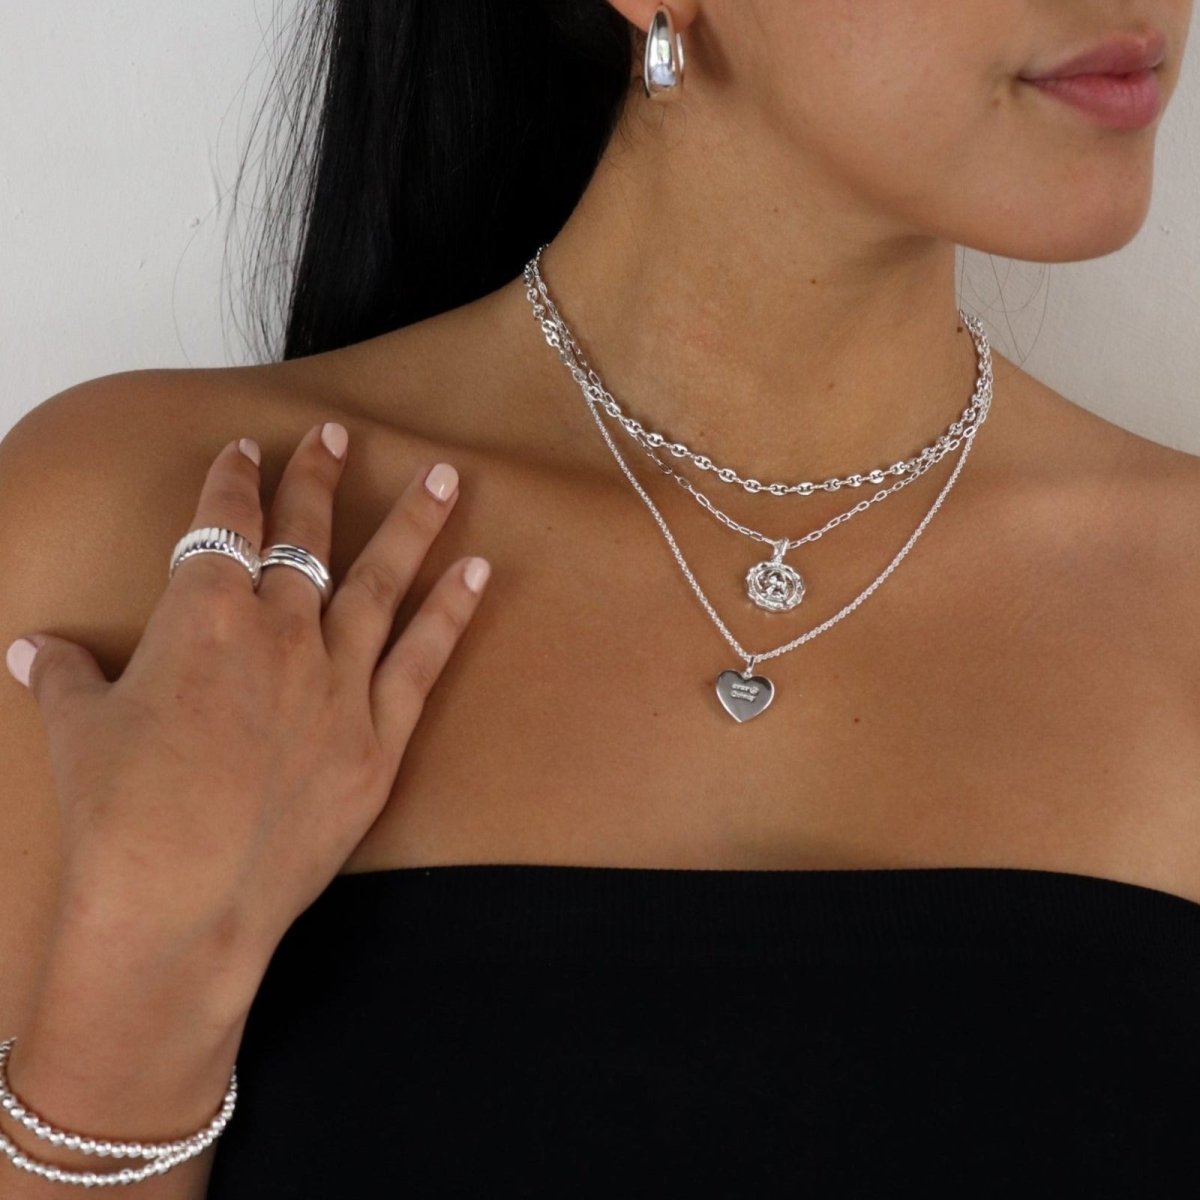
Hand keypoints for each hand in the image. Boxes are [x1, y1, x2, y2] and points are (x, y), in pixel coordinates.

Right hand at [5, 423, 488, 985]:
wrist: (179, 905)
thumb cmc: (118, 817)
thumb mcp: (77, 731)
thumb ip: (62, 676)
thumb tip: (32, 648)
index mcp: (203, 617)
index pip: (223, 526)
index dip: (233, 481)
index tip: (246, 452)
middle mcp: (280, 633)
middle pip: (306, 537)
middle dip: (320, 479)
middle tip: (339, 435)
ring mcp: (338, 682)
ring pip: (384, 581)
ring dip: (414, 521)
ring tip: (442, 474)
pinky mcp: (379, 737)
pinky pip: (425, 658)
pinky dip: (454, 610)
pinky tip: (478, 569)